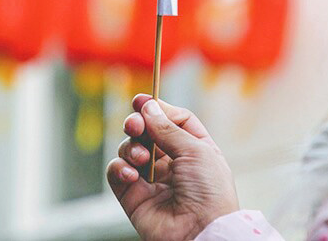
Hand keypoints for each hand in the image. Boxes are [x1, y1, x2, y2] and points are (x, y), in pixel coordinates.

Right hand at [107, 94, 238, 240]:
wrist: (200, 233)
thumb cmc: (210, 194)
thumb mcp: (196, 150)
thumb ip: (168, 128)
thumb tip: (148, 107)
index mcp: (194, 149)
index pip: (172, 120)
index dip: (157, 109)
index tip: (141, 101)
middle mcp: (172, 163)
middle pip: (147, 132)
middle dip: (137, 124)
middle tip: (134, 125)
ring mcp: (152, 179)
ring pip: (130, 149)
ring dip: (131, 147)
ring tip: (141, 158)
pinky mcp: (133, 196)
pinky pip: (117, 173)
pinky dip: (119, 168)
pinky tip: (131, 174)